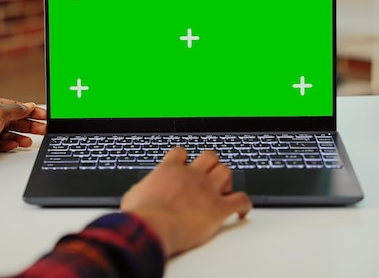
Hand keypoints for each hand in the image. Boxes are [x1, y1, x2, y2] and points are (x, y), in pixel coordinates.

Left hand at [0, 96, 46, 169]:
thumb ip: (16, 110)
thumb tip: (28, 106)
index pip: (15, 107)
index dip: (30, 111)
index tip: (43, 116)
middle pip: (13, 120)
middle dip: (29, 125)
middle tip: (43, 130)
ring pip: (7, 133)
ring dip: (19, 137)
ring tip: (29, 141)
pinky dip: (7, 145)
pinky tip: (14, 146)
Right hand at [120, 148, 251, 258]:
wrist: (154, 226)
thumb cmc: (142, 214)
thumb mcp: (133, 196)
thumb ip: (142, 189)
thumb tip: (139, 194)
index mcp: (169, 169)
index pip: (181, 152)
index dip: (184, 157)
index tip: (184, 164)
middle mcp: (191, 175)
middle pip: (209, 156)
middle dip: (210, 164)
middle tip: (207, 175)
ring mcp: (207, 189)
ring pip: (226, 171)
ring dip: (226, 180)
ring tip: (222, 191)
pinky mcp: (219, 208)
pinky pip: (241, 200)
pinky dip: (244, 205)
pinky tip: (242, 212)